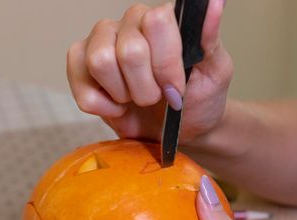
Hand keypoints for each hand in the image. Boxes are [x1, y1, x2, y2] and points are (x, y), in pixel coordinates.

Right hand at [66, 0, 232, 143]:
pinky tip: (118, 106)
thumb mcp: (216, 72)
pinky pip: (79, 83)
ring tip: (136, 99)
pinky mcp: (79, 64)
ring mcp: (101, 41)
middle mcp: (131, 22)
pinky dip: (102, 106)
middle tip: (157, 97)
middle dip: (147, 88)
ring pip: (100, 62)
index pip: (156, 22)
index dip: (165, 65)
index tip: (175, 90)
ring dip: (124, 94)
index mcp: (164, 19)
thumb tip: (215, 3)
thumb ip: (210, 39)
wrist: (180, 130)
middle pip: (129, 50)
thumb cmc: (199, 99)